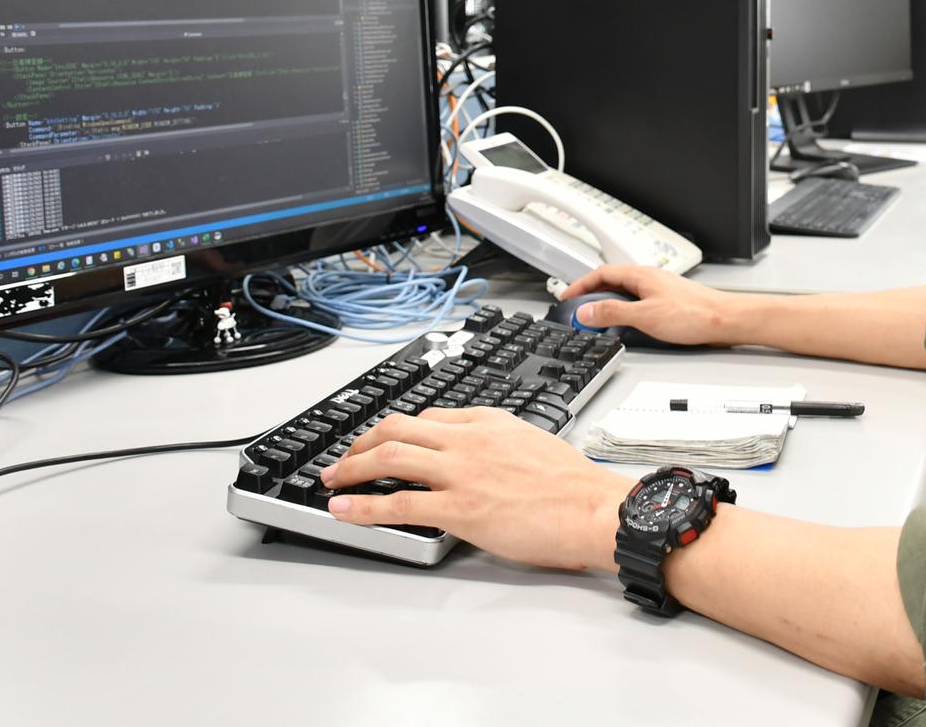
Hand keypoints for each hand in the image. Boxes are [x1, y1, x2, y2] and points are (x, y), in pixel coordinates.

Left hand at [320, 407, 632, 571]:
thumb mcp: (533, 442)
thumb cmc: (574, 486)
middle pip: (398, 427)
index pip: (429, 415)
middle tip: (343, 458)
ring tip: (331, 479)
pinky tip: (343, 509)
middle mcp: (469, 439)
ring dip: (351, 467)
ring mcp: (461, 472)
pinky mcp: (459, 507)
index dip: (397, 429)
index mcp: (489, 420)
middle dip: (361, 441)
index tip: (382, 440)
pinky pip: (398, 503)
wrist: (593, 508)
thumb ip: (499, 444)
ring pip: (389, 456)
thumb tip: (478, 461)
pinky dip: (363, 505)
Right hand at [559, 264, 746, 345]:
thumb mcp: (645, 316)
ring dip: (607, 301)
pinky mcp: (668, 302)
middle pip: (612, 280)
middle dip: (591, 292)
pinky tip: (626, 322)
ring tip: (596, 316)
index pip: (601, 273)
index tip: (566, 296)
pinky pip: (637, 300)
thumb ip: (613, 312)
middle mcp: (650, 278)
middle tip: (577, 307)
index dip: (580, 284)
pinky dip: (624, 308)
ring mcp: (660, 289)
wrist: (725, 320)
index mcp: (641, 275)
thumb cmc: (693, 314)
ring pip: (625, 291)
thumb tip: (586, 310)